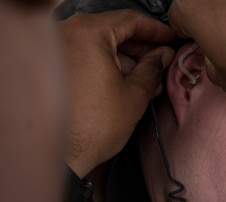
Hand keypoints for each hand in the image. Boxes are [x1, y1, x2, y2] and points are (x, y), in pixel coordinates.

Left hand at [59, 9, 174, 177]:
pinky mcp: (53, 68)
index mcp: (88, 34)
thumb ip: (153, 68)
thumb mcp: (135, 95)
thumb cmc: (94, 126)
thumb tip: (162, 55)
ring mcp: (57, 51)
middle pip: (113, 32)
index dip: (155, 30)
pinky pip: (85, 57)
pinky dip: (107, 67)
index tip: (169, 38)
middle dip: (141, 49)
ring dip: (125, 61)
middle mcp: (67, 35)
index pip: (129, 20)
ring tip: (148, 81)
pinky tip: (126, 85)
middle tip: (162, 63)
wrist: (62, 155)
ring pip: (99, 46)